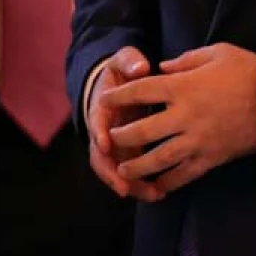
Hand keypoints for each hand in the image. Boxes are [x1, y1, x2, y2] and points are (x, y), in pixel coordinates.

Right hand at [86, 46, 164, 201]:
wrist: (117, 84)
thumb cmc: (121, 72)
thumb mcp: (123, 61)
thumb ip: (130, 61)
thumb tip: (140, 67)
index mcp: (101, 109)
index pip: (96, 123)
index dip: (98, 133)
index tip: (105, 143)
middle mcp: (103, 133)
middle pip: (101, 158)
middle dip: (111, 174)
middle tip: (124, 187)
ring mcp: (114, 147)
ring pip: (116, 172)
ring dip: (131, 185)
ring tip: (152, 195)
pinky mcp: (127, 154)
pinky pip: (131, 174)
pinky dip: (142, 185)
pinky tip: (159, 193)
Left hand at [104, 43, 255, 194]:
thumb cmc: (248, 71)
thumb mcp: (217, 52)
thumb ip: (185, 60)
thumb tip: (162, 67)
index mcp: (183, 86)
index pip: (141, 91)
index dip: (119, 94)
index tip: (105, 98)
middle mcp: (185, 115)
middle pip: (142, 130)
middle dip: (122, 135)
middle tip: (110, 138)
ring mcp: (197, 140)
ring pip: (158, 159)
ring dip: (137, 165)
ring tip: (124, 169)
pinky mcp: (211, 158)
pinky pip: (184, 175)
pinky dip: (168, 182)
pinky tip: (157, 186)